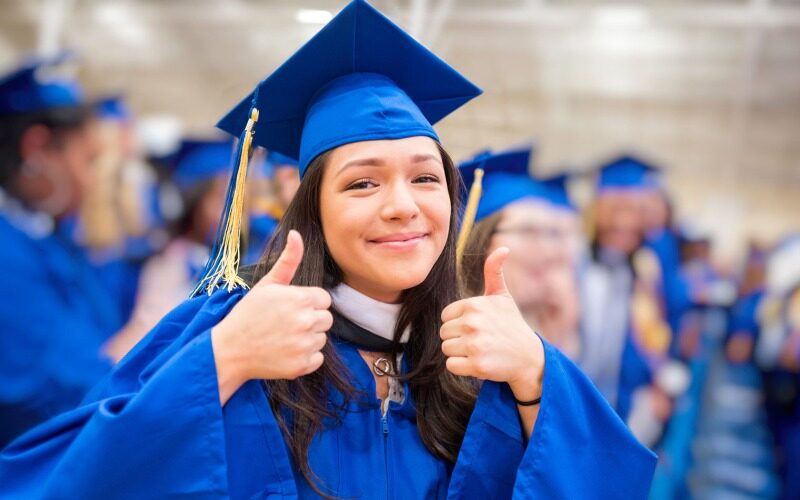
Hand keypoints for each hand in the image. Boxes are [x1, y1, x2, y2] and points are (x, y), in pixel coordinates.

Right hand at [212, 230, 331, 402]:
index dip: (308, 302)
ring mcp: (305, 345)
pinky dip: (304, 357)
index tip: (289, 308)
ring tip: (283, 337)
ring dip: (307, 338)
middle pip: (326, 319)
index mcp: (301, 298)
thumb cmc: (248, 314)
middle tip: (285, 323)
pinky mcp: (302, 366)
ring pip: (321, 338)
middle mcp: (306, 321)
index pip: (323, 299)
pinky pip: (317, 358)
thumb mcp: (267, 284)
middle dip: (310, 319)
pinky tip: (285, 352)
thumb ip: (288, 260)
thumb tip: (297, 233)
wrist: (229, 350)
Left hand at [440, 247, 543, 401]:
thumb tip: (503, 248)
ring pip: (446, 349)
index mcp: (475, 305)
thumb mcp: (503, 297)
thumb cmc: (511, 325)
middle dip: (458, 338)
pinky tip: (478, 362)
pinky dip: (462, 367)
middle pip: (444, 332)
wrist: (529, 357)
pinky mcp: (477, 365)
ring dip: (459, 353)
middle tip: (480, 340)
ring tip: (479, 350)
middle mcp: (473, 323)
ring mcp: (475, 345)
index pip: (446, 316)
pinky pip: (451, 365)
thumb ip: (494, 272)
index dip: (458, 322)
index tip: (476, 326)